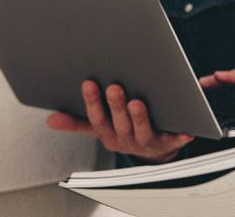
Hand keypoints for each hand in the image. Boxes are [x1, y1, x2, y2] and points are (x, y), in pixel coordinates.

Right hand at [46, 80, 193, 163]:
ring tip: (137, 103)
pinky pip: (173, 141)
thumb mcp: (100, 127)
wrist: (154, 151)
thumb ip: (77, 123)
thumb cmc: (125, 130)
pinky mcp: (167, 144)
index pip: (97, 119)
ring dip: (139, 118)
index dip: (92, 103)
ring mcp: (146, 143)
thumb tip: (50, 120)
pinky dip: (178, 136)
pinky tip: (184, 128)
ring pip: (142, 131)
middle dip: (115, 106)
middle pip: (119, 124)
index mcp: (108, 134)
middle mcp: (125, 140)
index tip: (89, 83)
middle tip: (114, 87)